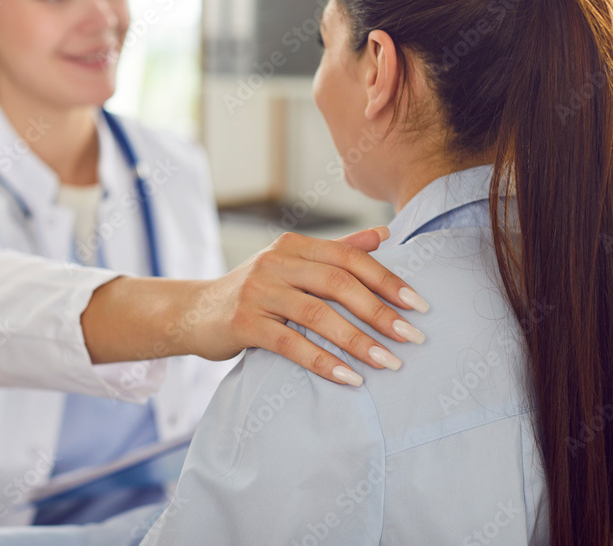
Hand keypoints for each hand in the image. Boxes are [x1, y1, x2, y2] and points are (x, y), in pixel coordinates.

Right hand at [180, 227, 428, 384]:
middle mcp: (276, 262)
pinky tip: (349, 378)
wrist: (193, 313)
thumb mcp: (292, 264)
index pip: (350, 258)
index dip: (387, 280)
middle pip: (338, 284)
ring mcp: (257, 291)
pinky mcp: (242, 323)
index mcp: (294, 245)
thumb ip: (337, 251)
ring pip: (317, 314)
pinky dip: (322, 362)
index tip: (419, 305)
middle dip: (380, 312)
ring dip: (357, 341)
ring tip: (388, 363)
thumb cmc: (254, 292)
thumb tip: (385, 234)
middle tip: (413, 338)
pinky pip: (289, 344)